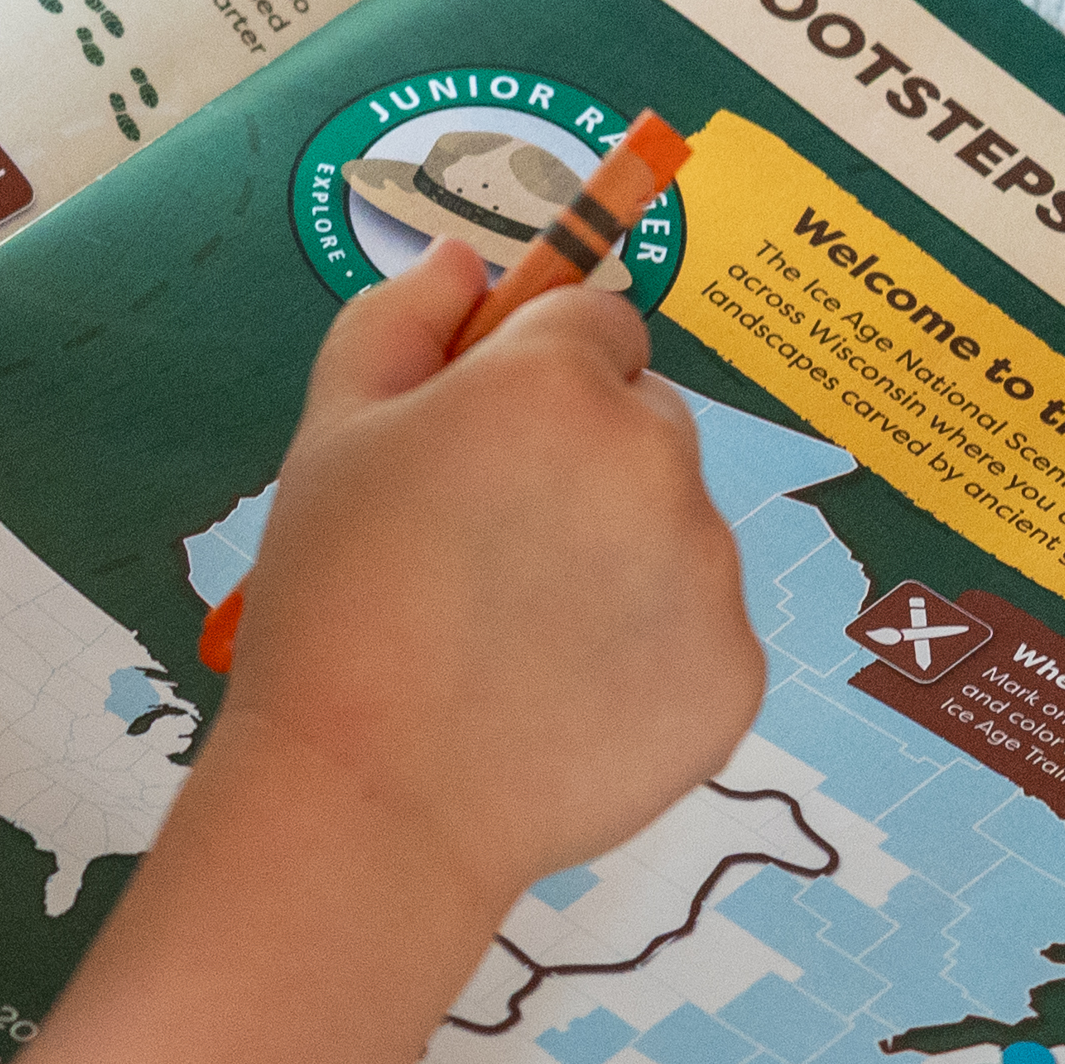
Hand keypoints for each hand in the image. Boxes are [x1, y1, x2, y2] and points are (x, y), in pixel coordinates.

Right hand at [212, 240, 757, 926]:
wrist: (370, 800)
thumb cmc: (333, 604)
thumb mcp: (331, 430)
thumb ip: (400, 318)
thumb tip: (467, 264)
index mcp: (556, 382)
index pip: (597, 321)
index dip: (535, 374)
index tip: (483, 441)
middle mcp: (656, 457)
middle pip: (647, 418)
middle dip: (586, 458)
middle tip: (488, 548)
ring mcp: (708, 570)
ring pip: (675, 525)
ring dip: (618, 554)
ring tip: (513, 636)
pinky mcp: (733, 672)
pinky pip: (697, 629)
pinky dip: (645, 652)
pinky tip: (557, 695)